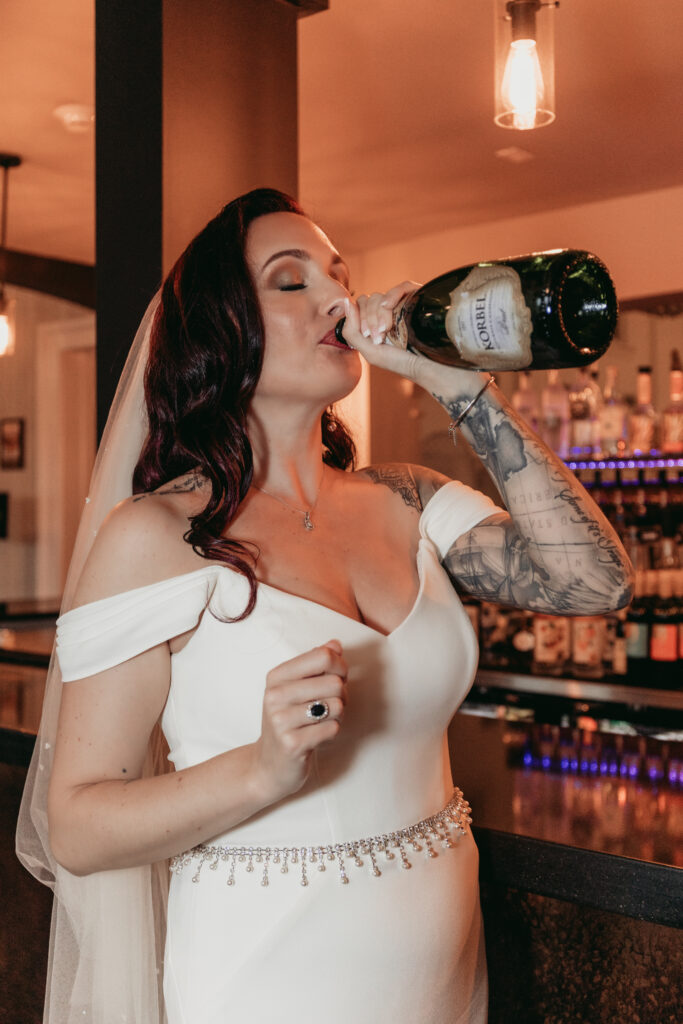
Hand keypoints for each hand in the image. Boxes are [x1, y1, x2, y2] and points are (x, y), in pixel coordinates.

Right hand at [250, 640, 347, 802]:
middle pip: (334, 681)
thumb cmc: (288, 722)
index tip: (337, 678)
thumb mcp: (296, 688)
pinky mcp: (292, 744)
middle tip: (331, 705)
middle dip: (342, 694)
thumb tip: (335, 644)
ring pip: (337, 705)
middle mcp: (274, 695)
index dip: (340, 666)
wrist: (268, 766)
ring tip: (324, 721)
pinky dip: (332, 732)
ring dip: (339, 715)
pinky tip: (318, 736)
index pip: (323, 655)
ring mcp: (281, 720)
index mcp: (276, 676)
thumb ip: (316, 664)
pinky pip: (332, 728)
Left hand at [341, 286, 490, 395]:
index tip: (370, 336)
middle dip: (370, 318)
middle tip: (379, 336)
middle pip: (369, 300)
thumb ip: (352, 330)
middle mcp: (390, 312)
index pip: (360, 307)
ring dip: (379, 313)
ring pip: (382, 295)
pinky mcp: (421, 299)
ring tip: (387, 331)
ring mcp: (406, 305)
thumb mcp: (371, 351)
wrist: (436, 369)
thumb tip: (344, 302)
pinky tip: (391, 310)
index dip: (360, 318)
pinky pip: (403, 287)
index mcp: (377, 324)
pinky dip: (393, 296)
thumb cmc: (404, 364)